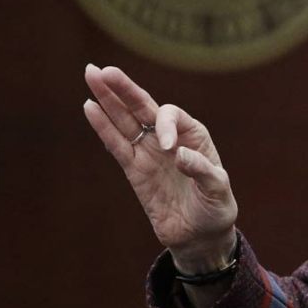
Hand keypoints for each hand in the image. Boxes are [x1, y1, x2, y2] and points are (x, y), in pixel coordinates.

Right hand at [82, 64, 237, 273]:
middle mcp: (169, 139)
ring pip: (124, 121)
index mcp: (193, 135)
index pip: (170, 115)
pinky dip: (103, 127)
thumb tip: (177, 154)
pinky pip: (116, 145)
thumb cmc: (215, 209)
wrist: (200, 236)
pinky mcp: (134, 171)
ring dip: (107, 99)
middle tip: (102, 70)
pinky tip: (90, 107)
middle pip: (142, 107)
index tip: (168, 149)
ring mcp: (149, 153)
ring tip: (90, 75)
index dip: (165, 125)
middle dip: (123, 88)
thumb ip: (202, 171)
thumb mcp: (218, 190)